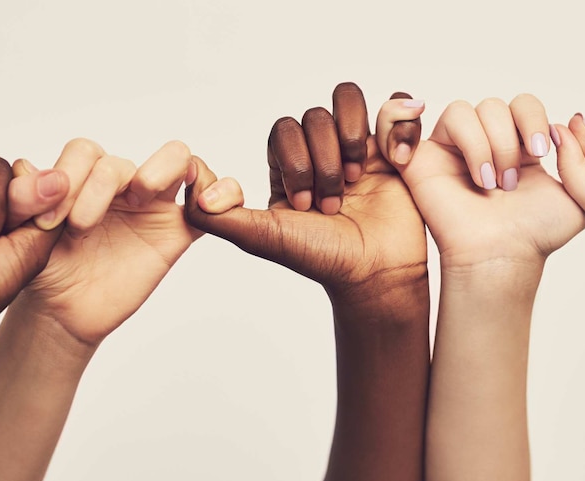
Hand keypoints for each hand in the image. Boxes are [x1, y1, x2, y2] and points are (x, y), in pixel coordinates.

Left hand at [6, 138, 208, 346]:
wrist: (65, 313)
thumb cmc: (46, 270)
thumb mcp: (24, 235)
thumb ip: (23, 201)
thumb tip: (28, 167)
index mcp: (84, 177)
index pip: (86, 152)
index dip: (68, 178)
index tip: (50, 221)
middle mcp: (120, 184)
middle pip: (127, 157)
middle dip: (102, 183)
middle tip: (82, 224)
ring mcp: (153, 205)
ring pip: (178, 160)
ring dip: (162, 169)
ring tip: (140, 196)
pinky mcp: (179, 231)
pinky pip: (214, 201)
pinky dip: (224, 190)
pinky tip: (205, 205)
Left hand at [184, 82, 429, 480]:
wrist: (376, 275)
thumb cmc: (322, 259)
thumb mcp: (264, 237)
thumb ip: (219, 216)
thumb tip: (189, 184)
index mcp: (288, 166)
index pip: (282, 130)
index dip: (295, 162)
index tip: (304, 205)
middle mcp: (320, 151)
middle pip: (314, 117)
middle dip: (324, 163)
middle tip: (333, 204)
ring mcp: (357, 146)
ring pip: (346, 101)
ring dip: (352, 140)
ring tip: (360, 181)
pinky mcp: (393, 147)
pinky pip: (393, 106)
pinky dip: (394, 126)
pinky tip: (395, 161)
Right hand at [378, 95, 584, 269]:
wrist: (503, 255)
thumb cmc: (536, 233)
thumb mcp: (582, 191)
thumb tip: (570, 119)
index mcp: (516, 143)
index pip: (523, 104)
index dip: (532, 119)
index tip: (541, 153)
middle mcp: (483, 141)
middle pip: (493, 105)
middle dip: (506, 139)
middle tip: (510, 181)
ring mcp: (450, 149)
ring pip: (463, 111)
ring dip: (481, 145)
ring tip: (487, 183)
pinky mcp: (419, 158)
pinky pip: (409, 118)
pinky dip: (419, 124)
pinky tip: (446, 160)